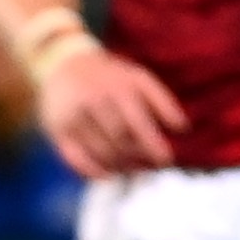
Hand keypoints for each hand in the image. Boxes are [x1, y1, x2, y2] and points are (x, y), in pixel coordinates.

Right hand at [38, 48, 186, 179]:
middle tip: (149, 167)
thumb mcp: (138, 78)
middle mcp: (94, 103)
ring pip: (99, 153)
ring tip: (132, 169)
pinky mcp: (57, 131)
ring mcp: (73, 118)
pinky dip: (92, 172)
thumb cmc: (110, 76)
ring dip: (120, 166)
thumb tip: (183, 129)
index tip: (166, 160)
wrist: (64, 64)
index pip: (137, 124)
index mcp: (117, 89)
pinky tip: (107, 175)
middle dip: (137, 158)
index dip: (152, 145)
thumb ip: (162, 101)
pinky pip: (75, 160)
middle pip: (119, 142)